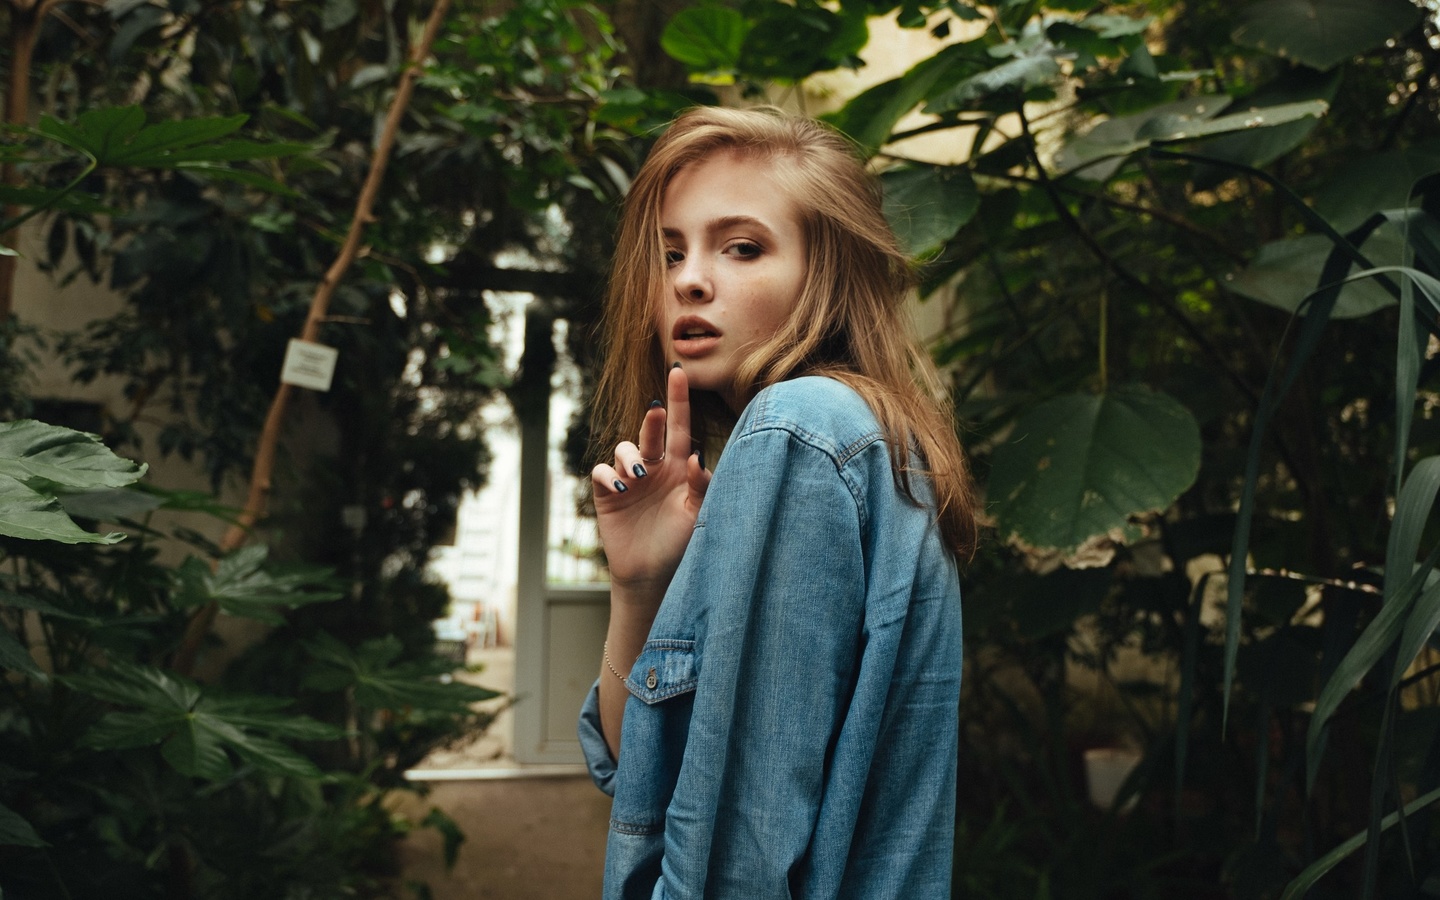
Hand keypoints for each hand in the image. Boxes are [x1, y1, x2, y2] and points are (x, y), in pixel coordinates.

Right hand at [590, 365, 711, 603]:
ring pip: (624, 448)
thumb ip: (701, 486)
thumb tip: (698, 457)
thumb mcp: (697, 515)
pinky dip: (610, 475)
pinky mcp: (608, 492)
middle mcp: (654, 467)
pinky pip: (602, 471)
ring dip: (630, 456)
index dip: (679, 401)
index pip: (680, 428)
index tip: (679, 373)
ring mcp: (629, 478)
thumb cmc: (679, 543)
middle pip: (650, 432)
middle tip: (656, 413)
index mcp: (679, 467)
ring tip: (639, 476)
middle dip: (652, 420)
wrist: (650, 575)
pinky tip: (621, 487)